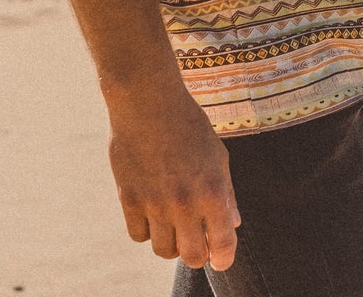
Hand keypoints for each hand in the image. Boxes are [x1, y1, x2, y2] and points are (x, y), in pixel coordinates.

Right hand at [108, 79, 240, 270]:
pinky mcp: (129, 201)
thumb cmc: (188, 125)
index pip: (222, 243)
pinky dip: (147, 230)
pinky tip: (152, 212)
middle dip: (198, 254)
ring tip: (175, 224)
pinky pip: (139, 236)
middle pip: (192, 257)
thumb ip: (226, 193)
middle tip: (197, 242)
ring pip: (164, 251)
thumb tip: (234, 224)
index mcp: (212, 190)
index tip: (220, 260)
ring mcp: (155, 204)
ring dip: (171, 243)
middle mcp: (185, 203)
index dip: (223, 258)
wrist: (149, 103)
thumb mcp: (217, 154)